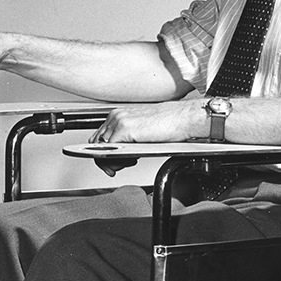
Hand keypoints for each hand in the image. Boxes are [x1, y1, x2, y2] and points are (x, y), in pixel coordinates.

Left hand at [88, 100, 202, 176]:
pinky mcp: (124, 129)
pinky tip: (131, 161)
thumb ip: (127, 138)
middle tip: (120, 166)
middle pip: (97, 144)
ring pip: (102, 149)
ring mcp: (118, 122)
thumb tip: (118, 153)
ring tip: (129, 163)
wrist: (183, 118)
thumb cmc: (170, 124)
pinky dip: (117, 161)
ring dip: (113, 161)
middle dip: (107, 159)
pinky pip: (109, 151)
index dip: (103, 153)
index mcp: (119, 114)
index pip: (100, 137)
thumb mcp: (142, 130)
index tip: (111, 163)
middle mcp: (116, 116)